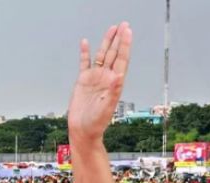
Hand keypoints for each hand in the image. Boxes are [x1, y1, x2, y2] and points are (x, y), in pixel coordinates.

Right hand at [67, 21, 133, 143]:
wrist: (82, 131)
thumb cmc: (96, 123)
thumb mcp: (106, 108)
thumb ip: (113, 91)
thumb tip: (119, 76)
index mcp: (114, 83)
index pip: (121, 59)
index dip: (125, 45)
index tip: (127, 31)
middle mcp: (106, 78)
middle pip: (114, 54)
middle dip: (119, 39)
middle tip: (123, 25)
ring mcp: (95, 78)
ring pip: (102, 56)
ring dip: (106, 42)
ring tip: (111, 29)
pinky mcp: (83, 81)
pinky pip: (84, 63)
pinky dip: (85, 53)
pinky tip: (85, 43)